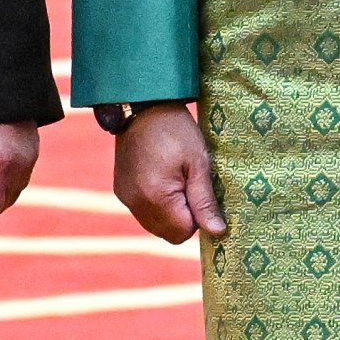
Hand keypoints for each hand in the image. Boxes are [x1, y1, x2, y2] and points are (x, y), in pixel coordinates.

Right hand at [112, 103, 227, 242]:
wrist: (143, 106)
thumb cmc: (176, 131)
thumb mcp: (198, 163)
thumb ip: (205, 201)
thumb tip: (217, 232)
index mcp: (157, 197)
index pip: (184, 232)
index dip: (198, 216)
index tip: (200, 191)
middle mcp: (136, 203)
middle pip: (168, 233)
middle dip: (184, 217)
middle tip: (190, 185)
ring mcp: (126, 197)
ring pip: (155, 225)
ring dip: (169, 212)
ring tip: (176, 179)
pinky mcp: (121, 190)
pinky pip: (143, 211)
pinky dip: (156, 203)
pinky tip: (161, 178)